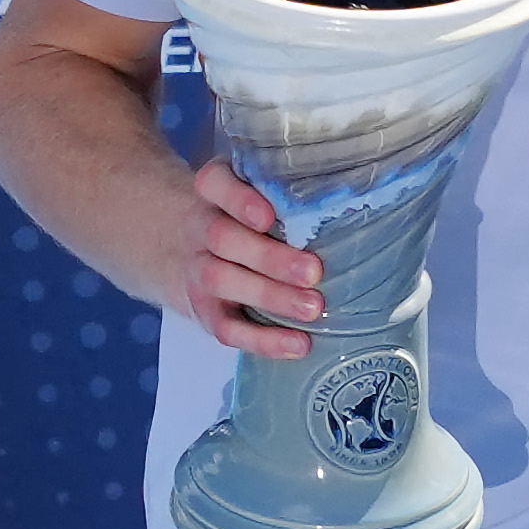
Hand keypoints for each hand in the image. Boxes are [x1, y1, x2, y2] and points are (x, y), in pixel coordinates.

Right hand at [172, 158, 322, 358]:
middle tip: (314, 272)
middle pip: (223, 239)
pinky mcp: (203, 310)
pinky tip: (298, 344)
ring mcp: (196, 270)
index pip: (214, 184)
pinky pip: (226, 328)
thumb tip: (353, 196)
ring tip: (313, 308)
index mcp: (212, 191)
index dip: (238, 200)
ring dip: (270, 297)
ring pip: (222, 282)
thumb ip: (284, 189)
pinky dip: (263, 340)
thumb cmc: (237, 213)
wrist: (175, 245)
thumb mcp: (248, 187)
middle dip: (270, 258)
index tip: (268, 216)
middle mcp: (199, 228)